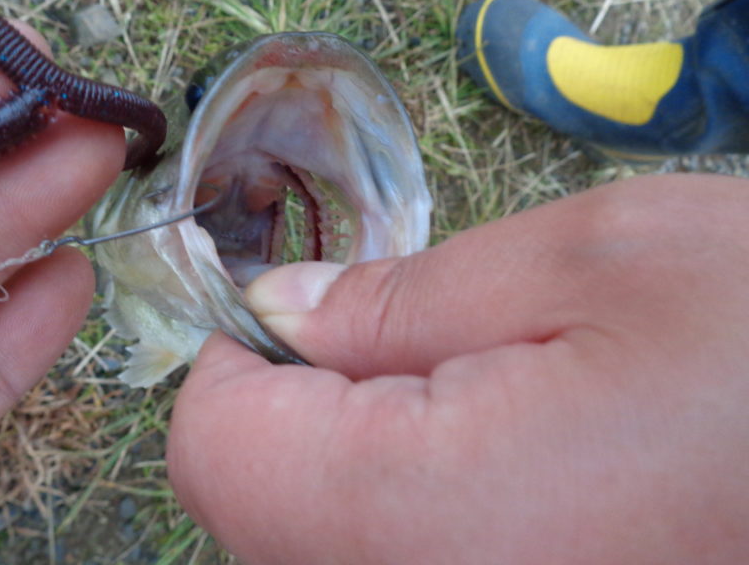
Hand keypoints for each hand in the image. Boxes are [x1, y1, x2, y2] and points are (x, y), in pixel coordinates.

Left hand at [169, 174, 748, 564]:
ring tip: (474, 399)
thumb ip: (397, 300)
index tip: (294, 304)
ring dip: (346, 460)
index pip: (215, 448)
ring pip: (313, 544)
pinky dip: (401, 509)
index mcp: (427, 521)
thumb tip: (275, 311)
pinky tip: (508, 464)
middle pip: (251, 507)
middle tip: (401, 342)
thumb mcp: (587, 267)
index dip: (232, 356)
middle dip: (290, 407)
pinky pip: (390, 563)